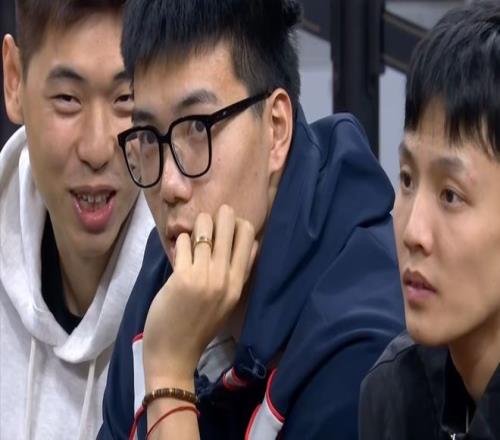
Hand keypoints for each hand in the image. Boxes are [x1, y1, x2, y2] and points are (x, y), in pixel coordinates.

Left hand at [143, 205, 257, 389]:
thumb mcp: (227, 302)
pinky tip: (180, 245)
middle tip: (214, 213)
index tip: (230, 224)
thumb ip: (238, 275)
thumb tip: (252, 244)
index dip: (241, 224)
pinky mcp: (182, 278)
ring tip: (195, 228)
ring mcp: (204, 277)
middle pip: (230, 229)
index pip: (250, 240)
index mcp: (238, 284)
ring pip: (204, 232)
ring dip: (199, 224)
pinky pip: (183, 244)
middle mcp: (225, 278)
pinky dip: (181, 240)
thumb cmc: (199, 327)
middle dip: (223, 214)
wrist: (174, 354)